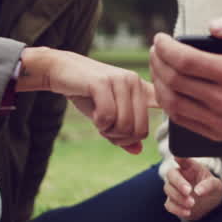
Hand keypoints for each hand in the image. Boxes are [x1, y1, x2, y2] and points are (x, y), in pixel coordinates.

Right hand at [18, 48, 156, 152]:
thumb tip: (137, 151)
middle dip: (121, 138)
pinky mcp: (103, 82)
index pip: (161, 114)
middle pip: (140, 130)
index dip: (149, 130)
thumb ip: (123, 133)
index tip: (133, 134)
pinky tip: (93, 114)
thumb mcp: (107, 115)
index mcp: (141, 88)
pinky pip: (108, 117)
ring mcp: (120, 80)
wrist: (60, 70)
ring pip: (125, 126)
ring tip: (99, 120)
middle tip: (106, 129)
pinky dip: (99, 124)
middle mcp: (135, 81)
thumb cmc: (86, 94)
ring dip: (108, 131)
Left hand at [149, 12, 221, 143]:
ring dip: (159, 83)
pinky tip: (167, 89)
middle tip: (155, 51)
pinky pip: (183, 120)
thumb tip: (212, 26)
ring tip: (158, 68)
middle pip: (175, 81)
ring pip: (174, 103)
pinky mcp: (220, 134)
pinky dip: (169, 104)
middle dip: (158, 63)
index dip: (166, 49)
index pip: (185, 61)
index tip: (159, 39)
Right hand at [164, 157, 221, 220]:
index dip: (179, 157)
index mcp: (190, 167)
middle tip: (188, 191)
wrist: (209, 204)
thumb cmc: (211, 189)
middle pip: (171, 174)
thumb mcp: (216, 185)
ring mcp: (174, 189)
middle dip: (178, 183)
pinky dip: (177, 209)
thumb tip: (198, 191)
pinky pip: (169, 205)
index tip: (177, 157)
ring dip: (179, 197)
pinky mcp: (172, 202)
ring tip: (192, 203)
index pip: (183, 159)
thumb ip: (209, 185)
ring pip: (168, 189)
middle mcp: (180, 175)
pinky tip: (188, 212)